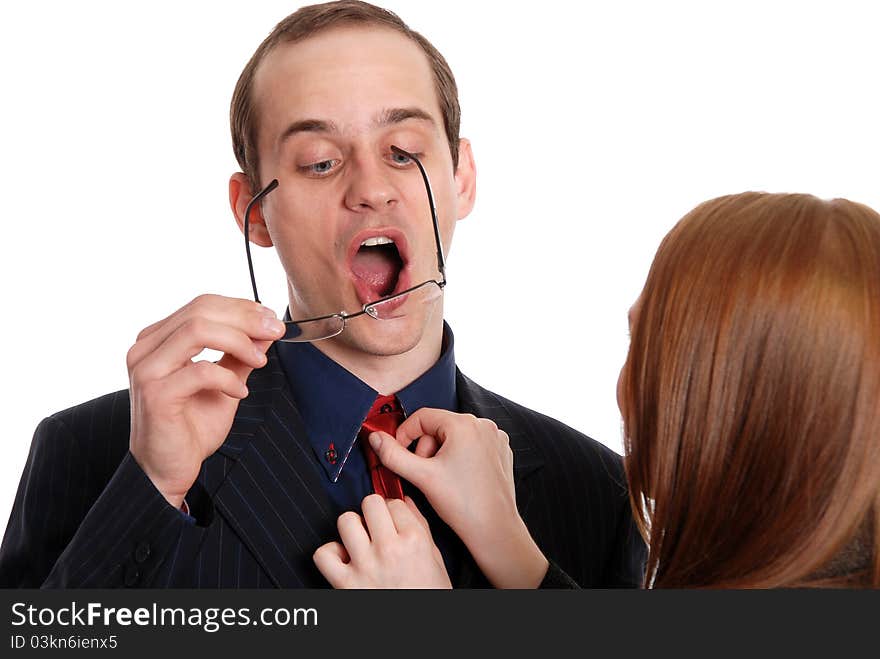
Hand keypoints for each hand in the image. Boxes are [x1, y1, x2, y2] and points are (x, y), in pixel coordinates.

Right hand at [126, 294, 285, 507]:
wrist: (167, 470)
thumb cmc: (191, 428)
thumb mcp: (225, 383)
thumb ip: (240, 355)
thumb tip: (266, 330)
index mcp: (158, 339)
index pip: (202, 305)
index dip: (241, 308)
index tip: (271, 321)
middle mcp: (146, 348)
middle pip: (200, 311)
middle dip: (245, 319)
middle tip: (275, 332)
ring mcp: (147, 369)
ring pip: (197, 330)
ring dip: (238, 341)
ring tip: (260, 361)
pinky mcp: (155, 394)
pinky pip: (200, 371)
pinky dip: (228, 378)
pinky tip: (240, 392)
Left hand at [313, 494, 451, 588]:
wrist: (418, 632)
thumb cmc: (429, 595)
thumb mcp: (436, 560)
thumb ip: (421, 527)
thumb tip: (404, 501)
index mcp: (414, 541)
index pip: (394, 503)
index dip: (393, 510)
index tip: (392, 519)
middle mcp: (388, 549)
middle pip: (370, 503)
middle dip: (373, 512)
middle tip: (376, 526)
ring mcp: (365, 566)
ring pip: (346, 520)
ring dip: (352, 528)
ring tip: (360, 541)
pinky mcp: (345, 584)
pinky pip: (323, 554)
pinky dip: (330, 554)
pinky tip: (344, 560)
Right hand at [367, 409, 547, 587]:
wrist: (494, 529)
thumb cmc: (463, 504)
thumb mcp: (421, 476)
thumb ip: (393, 455)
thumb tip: (376, 439)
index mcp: (464, 425)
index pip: (422, 416)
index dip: (405, 434)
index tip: (400, 453)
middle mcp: (483, 425)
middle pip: (439, 426)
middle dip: (426, 448)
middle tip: (425, 473)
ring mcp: (494, 437)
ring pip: (455, 436)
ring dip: (442, 453)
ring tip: (443, 478)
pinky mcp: (500, 450)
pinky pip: (472, 444)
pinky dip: (461, 457)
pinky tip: (460, 479)